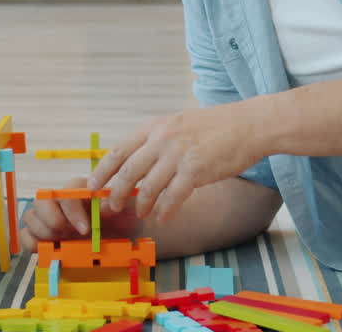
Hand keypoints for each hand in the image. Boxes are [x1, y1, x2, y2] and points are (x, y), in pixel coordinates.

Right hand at [19, 176, 140, 252]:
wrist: (126, 237)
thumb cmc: (126, 220)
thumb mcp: (127, 210)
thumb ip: (116, 204)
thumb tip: (105, 204)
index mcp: (82, 190)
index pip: (68, 189)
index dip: (72, 209)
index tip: (84, 229)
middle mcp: (63, 202)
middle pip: (41, 200)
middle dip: (52, 220)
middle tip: (66, 235)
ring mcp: (51, 218)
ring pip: (31, 217)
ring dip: (43, 233)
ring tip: (61, 243)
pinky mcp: (45, 236)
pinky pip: (26, 235)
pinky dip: (32, 244)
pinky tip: (47, 250)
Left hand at [91, 103, 264, 222]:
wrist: (249, 124)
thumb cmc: (217, 126)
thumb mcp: (179, 124)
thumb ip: (158, 140)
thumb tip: (137, 163)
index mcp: (155, 126)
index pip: (119, 150)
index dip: (102, 170)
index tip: (92, 184)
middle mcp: (162, 139)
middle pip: (128, 172)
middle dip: (116, 193)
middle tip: (111, 206)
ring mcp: (178, 155)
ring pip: (147, 188)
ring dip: (141, 205)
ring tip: (141, 214)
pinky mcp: (196, 171)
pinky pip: (172, 197)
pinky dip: (164, 211)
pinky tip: (162, 218)